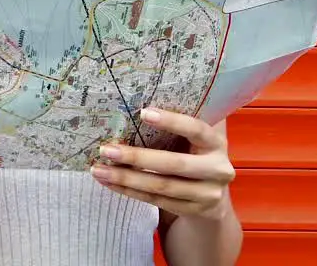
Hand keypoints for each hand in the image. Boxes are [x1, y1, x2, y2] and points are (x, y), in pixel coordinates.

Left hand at [89, 108, 235, 220]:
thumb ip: (177, 125)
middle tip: (106, 150)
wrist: (212, 197)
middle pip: (175, 164)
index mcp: (216, 143)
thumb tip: (133, 105)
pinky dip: (130, 192)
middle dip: (137, 158)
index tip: (143, 113)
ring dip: (126, 178)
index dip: (172, 121)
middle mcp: (218, 169)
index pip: (196, 130)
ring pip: (162, 187)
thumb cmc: (193, 156)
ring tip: (99, 170)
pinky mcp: (194, 211)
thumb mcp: (194, 140)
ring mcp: (208, 194)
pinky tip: (110, 183)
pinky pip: (157, 201)